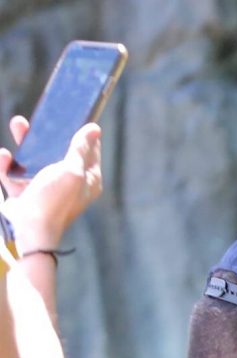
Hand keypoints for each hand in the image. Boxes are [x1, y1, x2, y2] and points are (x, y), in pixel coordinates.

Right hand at [0, 119, 102, 254]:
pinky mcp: (24, 191)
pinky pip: (13, 171)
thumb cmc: (53, 200)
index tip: (74, 113)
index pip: (89, 150)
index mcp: (87, 178)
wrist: (28, 230)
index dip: (82, 131)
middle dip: (47, 132)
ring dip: (25, 141)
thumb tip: (94, 129)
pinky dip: (7, 164)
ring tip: (18, 124)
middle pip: (58, 150)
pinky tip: (5, 157)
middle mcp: (68, 181)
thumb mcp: (71, 171)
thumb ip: (80, 149)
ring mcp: (45, 186)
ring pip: (34, 157)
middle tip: (40, 116)